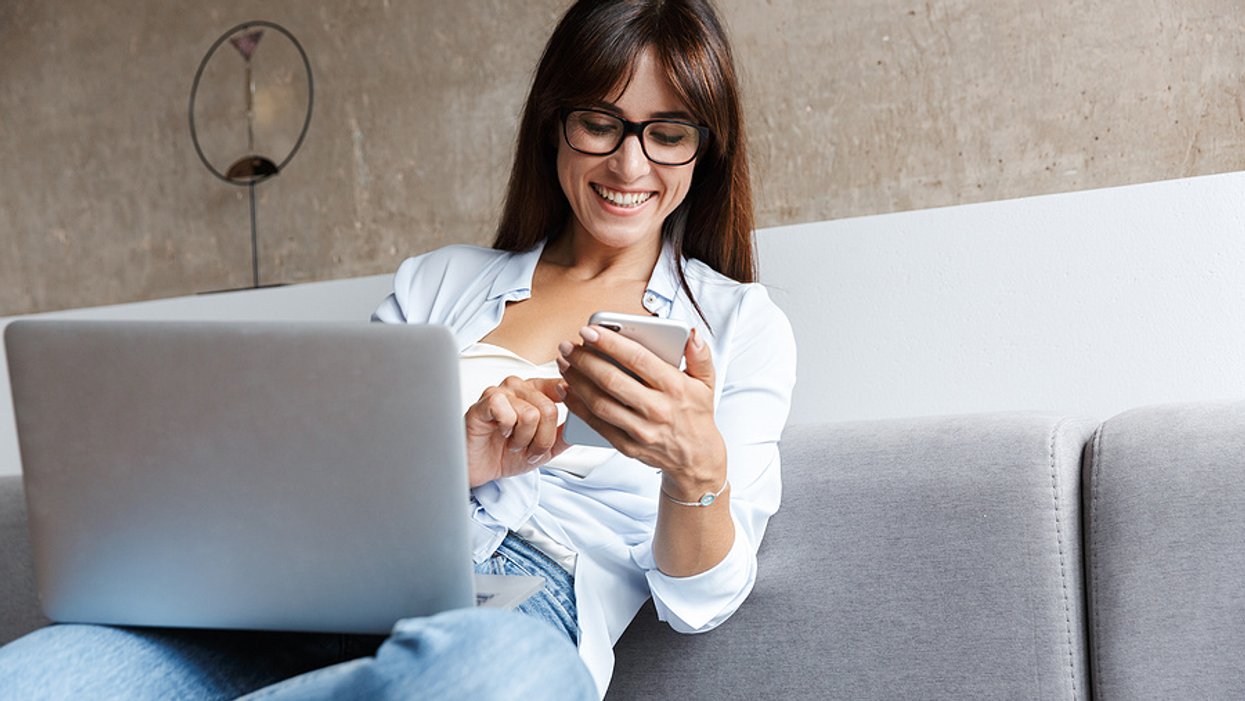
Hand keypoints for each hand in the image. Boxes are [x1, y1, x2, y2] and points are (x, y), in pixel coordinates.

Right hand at [464, 376, 569, 487]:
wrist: (478, 469)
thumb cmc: (505, 454)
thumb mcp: (545, 448)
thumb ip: (566, 435)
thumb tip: (587, 425)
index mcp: (536, 391)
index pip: (563, 387)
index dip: (571, 405)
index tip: (574, 420)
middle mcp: (520, 386)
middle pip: (549, 409)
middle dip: (543, 440)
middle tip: (529, 450)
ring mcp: (501, 391)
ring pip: (531, 414)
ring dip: (524, 440)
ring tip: (512, 443)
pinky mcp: (484, 402)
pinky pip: (506, 412)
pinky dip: (507, 430)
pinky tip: (500, 433)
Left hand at [557, 325, 725, 495]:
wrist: (697, 460)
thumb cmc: (697, 416)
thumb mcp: (706, 383)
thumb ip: (699, 355)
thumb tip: (692, 334)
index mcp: (675, 387)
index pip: (638, 359)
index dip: (610, 343)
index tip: (589, 331)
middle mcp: (658, 409)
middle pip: (612, 380)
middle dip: (584, 360)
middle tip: (568, 347)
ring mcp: (642, 430)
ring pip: (600, 403)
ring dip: (576, 382)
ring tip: (564, 364)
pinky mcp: (628, 447)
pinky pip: (597, 425)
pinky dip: (578, 407)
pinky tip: (567, 391)